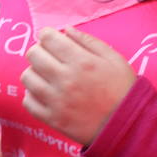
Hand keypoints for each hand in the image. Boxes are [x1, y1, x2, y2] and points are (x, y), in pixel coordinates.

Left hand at [21, 27, 136, 144]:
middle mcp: (65, 79)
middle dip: (39, 50)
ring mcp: (57, 101)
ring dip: (34, 72)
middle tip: (48, 56)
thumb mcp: (114, 59)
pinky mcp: (53, 119)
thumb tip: (66, 30)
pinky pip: (28, 102)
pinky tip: (44, 92)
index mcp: (81, 62)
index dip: (47, 35)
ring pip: (27, 77)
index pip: (48, 38)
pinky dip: (32, 95)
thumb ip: (89, 42)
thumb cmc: (123, 89)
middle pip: (33, 55)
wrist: (128, 125)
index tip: (50, 39)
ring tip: (46, 75)